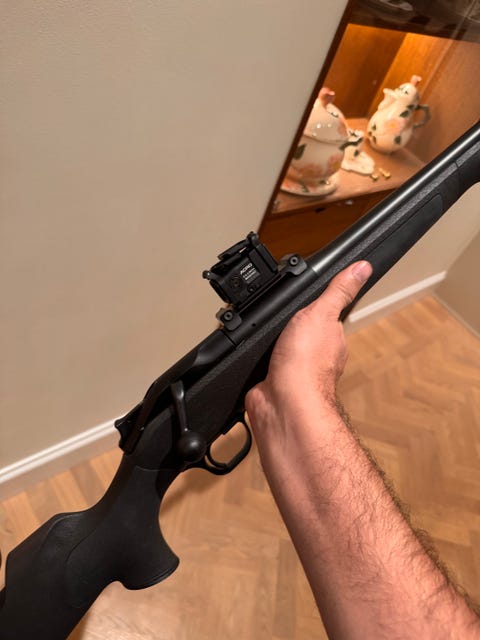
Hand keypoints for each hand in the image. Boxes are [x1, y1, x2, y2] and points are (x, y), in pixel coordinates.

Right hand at [245, 261, 371, 448]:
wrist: (282, 402)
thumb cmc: (306, 364)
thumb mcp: (321, 314)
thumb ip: (338, 290)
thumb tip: (363, 266)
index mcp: (331, 340)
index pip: (326, 320)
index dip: (315, 310)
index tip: (305, 304)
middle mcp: (315, 357)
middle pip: (303, 335)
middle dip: (290, 328)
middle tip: (280, 318)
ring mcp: (293, 372)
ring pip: (284, 351)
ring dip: (275, 345)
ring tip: (266, 336)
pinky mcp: (272, 382)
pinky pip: (266, 367)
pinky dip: (260, 361)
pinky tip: (257, 356)